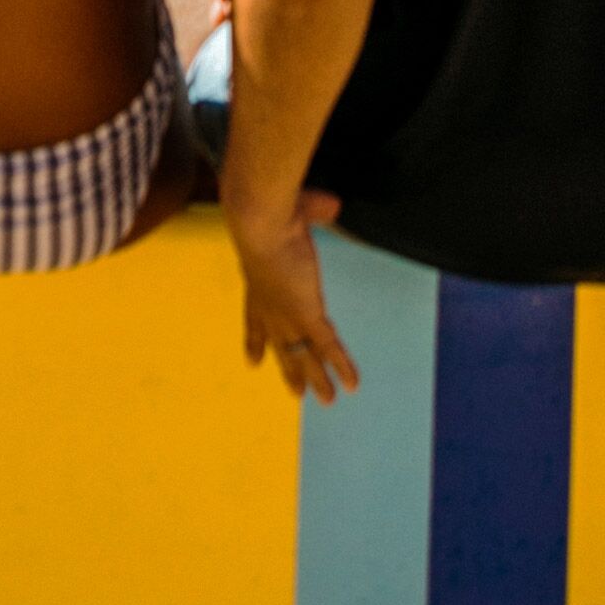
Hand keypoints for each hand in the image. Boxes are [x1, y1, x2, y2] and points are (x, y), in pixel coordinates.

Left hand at [231, 193, 356, 399]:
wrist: (262, 223)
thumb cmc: (272, 214)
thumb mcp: (294, 212)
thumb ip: (314, 210)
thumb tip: (331, 204)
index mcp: (257, 285)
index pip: (255, 320)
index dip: (255, 341)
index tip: (252, 361)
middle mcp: (269, 308)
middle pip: (280, 347)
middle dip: (289, 371)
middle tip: (295, 392)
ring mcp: (288, 316)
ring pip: (304, 357)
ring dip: (317, 379)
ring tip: (326, 400)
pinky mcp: (307, 317)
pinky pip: (328, 348)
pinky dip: (341, 367)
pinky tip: (352, 384)